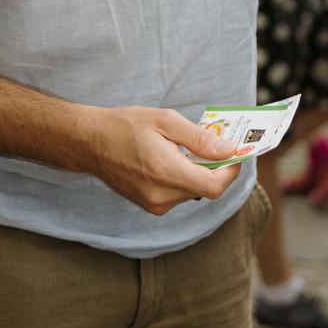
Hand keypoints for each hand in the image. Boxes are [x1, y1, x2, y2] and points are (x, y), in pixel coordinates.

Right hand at [81, 106, 242, 215]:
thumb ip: (200, 138)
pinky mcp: (150, 206)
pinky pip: (179, 194)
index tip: (236, 152)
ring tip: (183, 147)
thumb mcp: (166, 121)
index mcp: (166, 172)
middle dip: (214, 166)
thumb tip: (229, 149)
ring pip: (193, 191)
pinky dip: (184, 177)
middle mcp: (161, 196)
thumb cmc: (126, 126)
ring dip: (197, 171)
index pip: (214, 186)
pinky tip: (171, 158)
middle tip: (212, 141)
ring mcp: (154, 204)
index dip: (231, 171)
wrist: (91, 142)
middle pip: (206, 188)